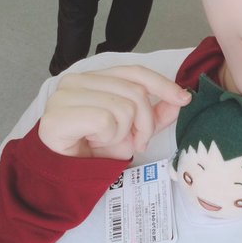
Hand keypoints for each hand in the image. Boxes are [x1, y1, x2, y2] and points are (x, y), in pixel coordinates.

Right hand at [38, 66, 190, 159]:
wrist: (66, 170)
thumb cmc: (94, 148)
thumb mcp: (132, 130)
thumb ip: (155, 114)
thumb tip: (181, 99)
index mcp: (94, 78)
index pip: (135, 72)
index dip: (162, 84)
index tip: (183, 99)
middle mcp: (78, 79)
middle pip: (135, 93)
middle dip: (145, 123)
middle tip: (136, 141)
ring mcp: (65, 95)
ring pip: (123, 108)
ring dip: (123, 133)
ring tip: (109, 141)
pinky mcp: (58, 114)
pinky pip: (105, 121)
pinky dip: (107, 137)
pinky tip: (94, 142)